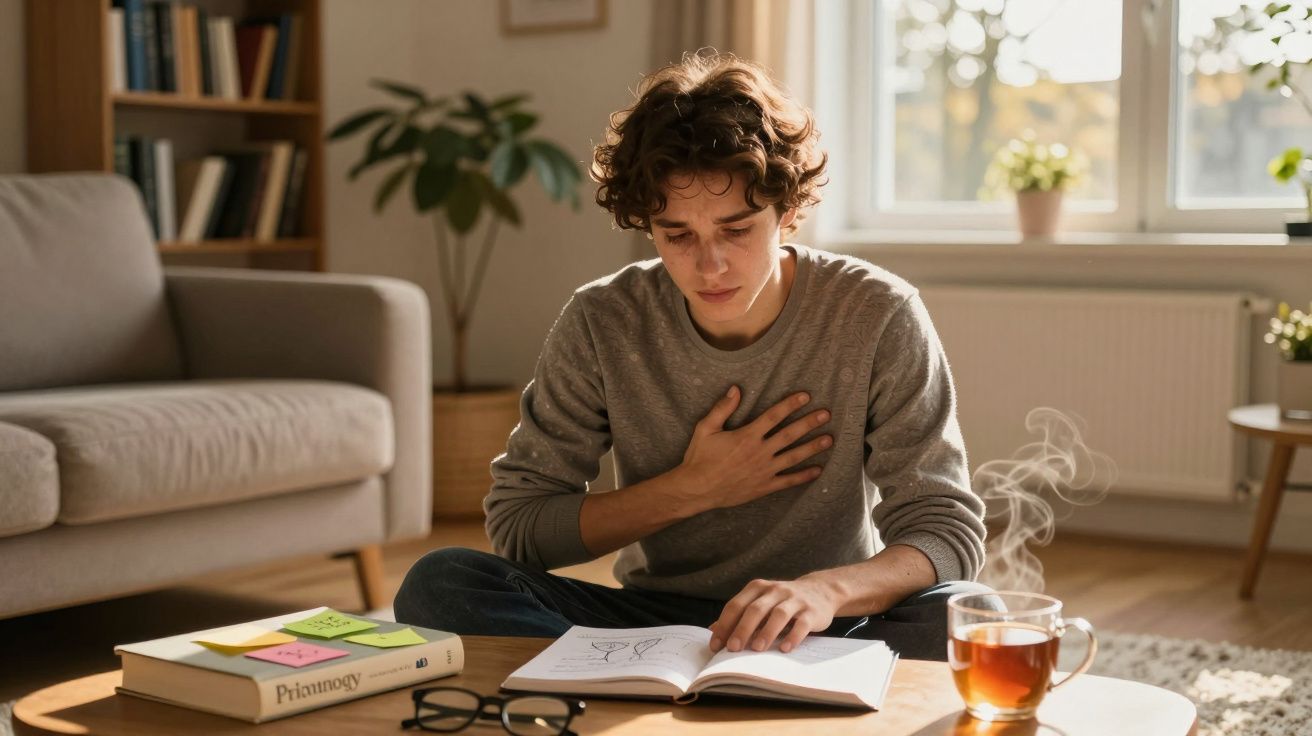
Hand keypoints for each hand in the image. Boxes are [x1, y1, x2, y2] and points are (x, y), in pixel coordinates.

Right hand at [673, 386, 831, 513]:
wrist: (696, 489)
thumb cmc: (699, 457)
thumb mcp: (705, 428)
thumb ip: (722, 408)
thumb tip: (736, 389)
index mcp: (747, 436)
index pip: (774, 416)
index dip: (790, 404)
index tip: (806, 396)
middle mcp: (759, 452)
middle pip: (790, 434)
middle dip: (809, 423)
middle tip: (826, 414)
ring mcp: (764, 470)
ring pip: (794, 457)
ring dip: (812, 447)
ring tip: (829, 439)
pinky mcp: (764, 487)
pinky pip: (788, 481)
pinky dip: (803, 476)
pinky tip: (818, 470)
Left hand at [709, 576, 839, 653]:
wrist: (821, 590)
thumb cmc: (783, 601)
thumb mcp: (761, 603)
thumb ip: (740, 615)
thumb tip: (714, 630)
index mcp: (758, 588)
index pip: (736, 605)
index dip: (725, 625)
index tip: (716, 645)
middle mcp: (776, 590)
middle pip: (755, 609)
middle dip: (742, 629)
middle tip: (733, 648)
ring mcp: (795, 600)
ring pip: (778, 614)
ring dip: (766, 632)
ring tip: (757, 649)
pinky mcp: (812, 611)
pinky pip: (802, 624)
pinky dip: (793, 636)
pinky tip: (784, 648)